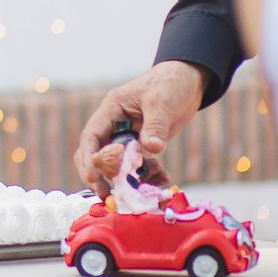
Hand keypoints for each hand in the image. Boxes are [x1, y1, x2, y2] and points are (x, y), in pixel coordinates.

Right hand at [72, 61, 208, 194]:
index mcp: (111, 110)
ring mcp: (129, 137)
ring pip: (117, 165)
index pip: (91, 136)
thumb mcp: (162, 101)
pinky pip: (139, 167)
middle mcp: (115, 126)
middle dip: (98, 176)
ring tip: (141, 193)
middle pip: (95, 154)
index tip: (95, 177)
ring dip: (126, 181)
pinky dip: (147, 178)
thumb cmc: (169, 83)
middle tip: (107, 195)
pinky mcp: (143, 147)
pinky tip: (163, 181)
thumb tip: (151, 149)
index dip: (89, 158)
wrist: (188, 81)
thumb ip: (156, 125)